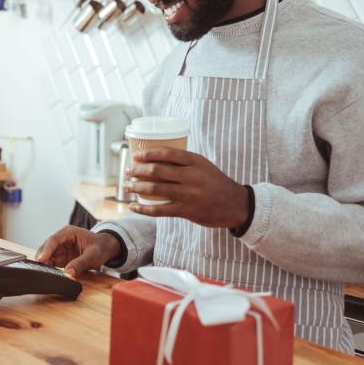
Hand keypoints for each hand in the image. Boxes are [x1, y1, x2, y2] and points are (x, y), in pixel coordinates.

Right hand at [34, 226, 120, 278]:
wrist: (106, 248)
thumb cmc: (101, 247)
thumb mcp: (93, 255)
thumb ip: (80, 264)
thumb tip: (68, 274)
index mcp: (68, 233)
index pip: (53, 240)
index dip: (46, 250)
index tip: (41, 260)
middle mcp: (61, 240)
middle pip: (46, 248)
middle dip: (43, 259)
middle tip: (41, 271)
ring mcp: (60, 249)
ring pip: (47, 257)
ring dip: (45, 265)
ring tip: (46, 275)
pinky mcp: (61, 258)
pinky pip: (52, 264)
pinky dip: (50, 270)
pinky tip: (51, 276)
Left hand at [125, 147, 248, 227]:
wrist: (236, 204)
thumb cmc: (215, 182)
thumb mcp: (204, 166)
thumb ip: (184, 162)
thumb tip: (156, 159)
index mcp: (196, 161)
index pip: (167, 153)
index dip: (148, 154)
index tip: (135, 156)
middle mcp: (192, 176)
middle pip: (158, 171)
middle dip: (138, 171)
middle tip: (127, 171)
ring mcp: (189, 194)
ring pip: (156, 189)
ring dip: (137, 187)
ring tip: (127, 186)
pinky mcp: (187, 211)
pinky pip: (160, 210)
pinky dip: (144, 208)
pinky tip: (134, 206)